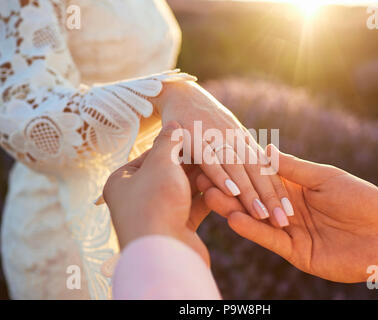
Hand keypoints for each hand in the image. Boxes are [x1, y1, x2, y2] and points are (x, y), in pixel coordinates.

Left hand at [103, 121, 210, 264]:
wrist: (164, 253)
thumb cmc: (155, 202)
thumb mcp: (160, 164)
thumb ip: (168, 142)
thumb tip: (174, 125)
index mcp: (123, 181)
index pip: (151, 155)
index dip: (175, 144)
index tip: (195, 135)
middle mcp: (137, 198)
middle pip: (170, 172)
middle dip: (194, 163)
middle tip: (214, 148)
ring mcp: (158, 214)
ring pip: (185, 189)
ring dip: (204, 179)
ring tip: (222, 166)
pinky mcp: (178, 228)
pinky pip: (194, 206)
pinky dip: (209, 196)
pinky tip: (225, 186)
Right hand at [148, 81, 293, 227]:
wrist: (179, 93)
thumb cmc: (203, 120)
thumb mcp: (225, 135)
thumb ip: (238, 155)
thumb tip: (252, 182)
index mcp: (243, 140)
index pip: (264, 169)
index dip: (277, 191)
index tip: (289, 212)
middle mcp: (234, 139)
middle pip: (256, 171)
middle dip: (270, 197)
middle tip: (283, 220)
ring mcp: (215, 137)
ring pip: (237, 168)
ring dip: (250, 192)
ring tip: (262, 215)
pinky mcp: (194, 137)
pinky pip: (210, 159)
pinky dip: (221, 176)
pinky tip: (232, 192)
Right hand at [198, 145, 377, 298]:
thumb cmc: (361, 200)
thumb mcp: (326, 178)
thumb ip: (294, 168)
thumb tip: (264, 149)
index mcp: (297, 187)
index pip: (262, 177)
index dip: (241, 169)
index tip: (217, 157)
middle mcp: (288, 208)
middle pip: (253, 197)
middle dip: (229, 188)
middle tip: (201, 178)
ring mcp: (289, 230)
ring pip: (256, 218)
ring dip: (232, 208)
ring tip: (210, 196)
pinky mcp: (293, 251)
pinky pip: (269, 239)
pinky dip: (252, 229)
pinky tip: (233, 218)